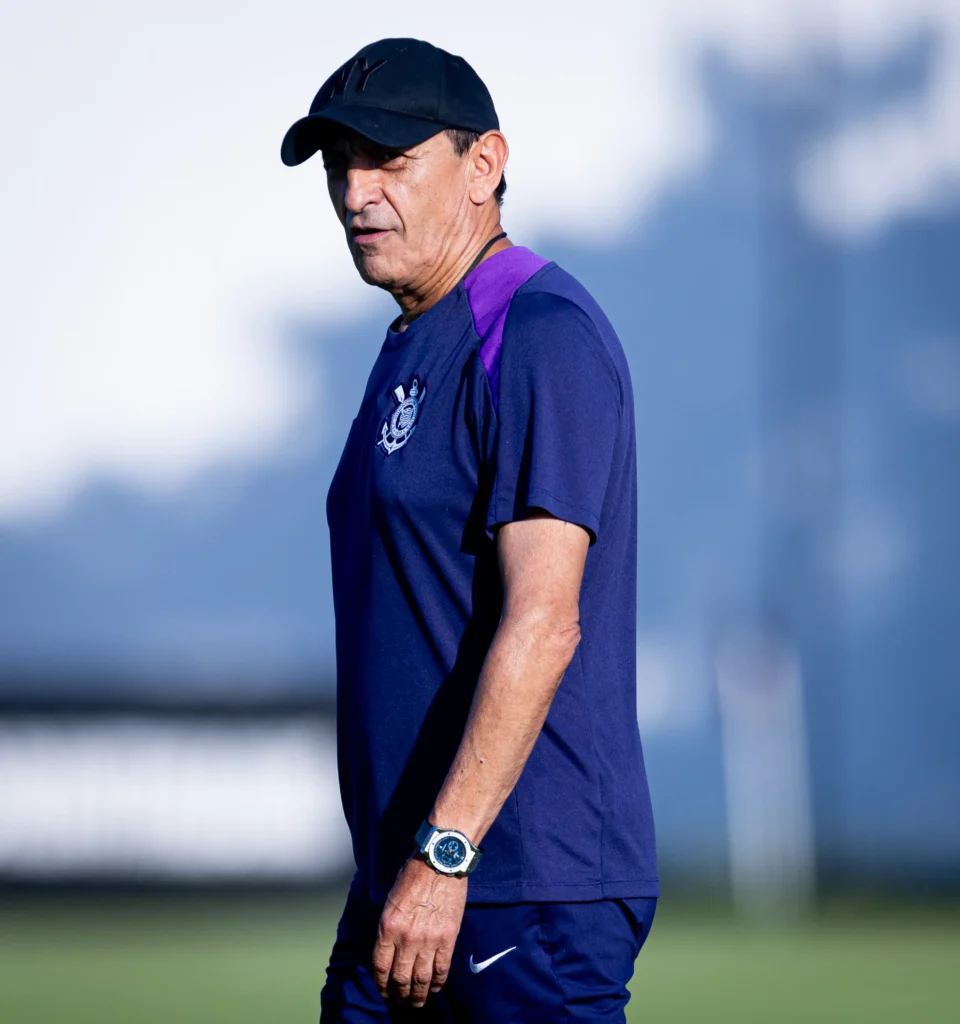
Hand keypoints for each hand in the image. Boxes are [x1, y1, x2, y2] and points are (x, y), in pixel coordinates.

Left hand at [372, 856, 466, 1007]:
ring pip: (420, 979)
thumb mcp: (390, 900)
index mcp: (388, 927)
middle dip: (399, 994)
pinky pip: (441, 969)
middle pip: (400, 978)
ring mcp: (428, 940)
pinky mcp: (448, 938)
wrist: (440, 861)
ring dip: (418, 995)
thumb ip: (389, 927)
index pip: (380, 967)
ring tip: (417, 1001)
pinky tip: (434, 987)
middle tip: (401, 1000)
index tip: (384, 990)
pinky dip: (437, 983)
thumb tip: (389, 949)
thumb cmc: (412, 875)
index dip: (381, 984)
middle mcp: (406, 938)